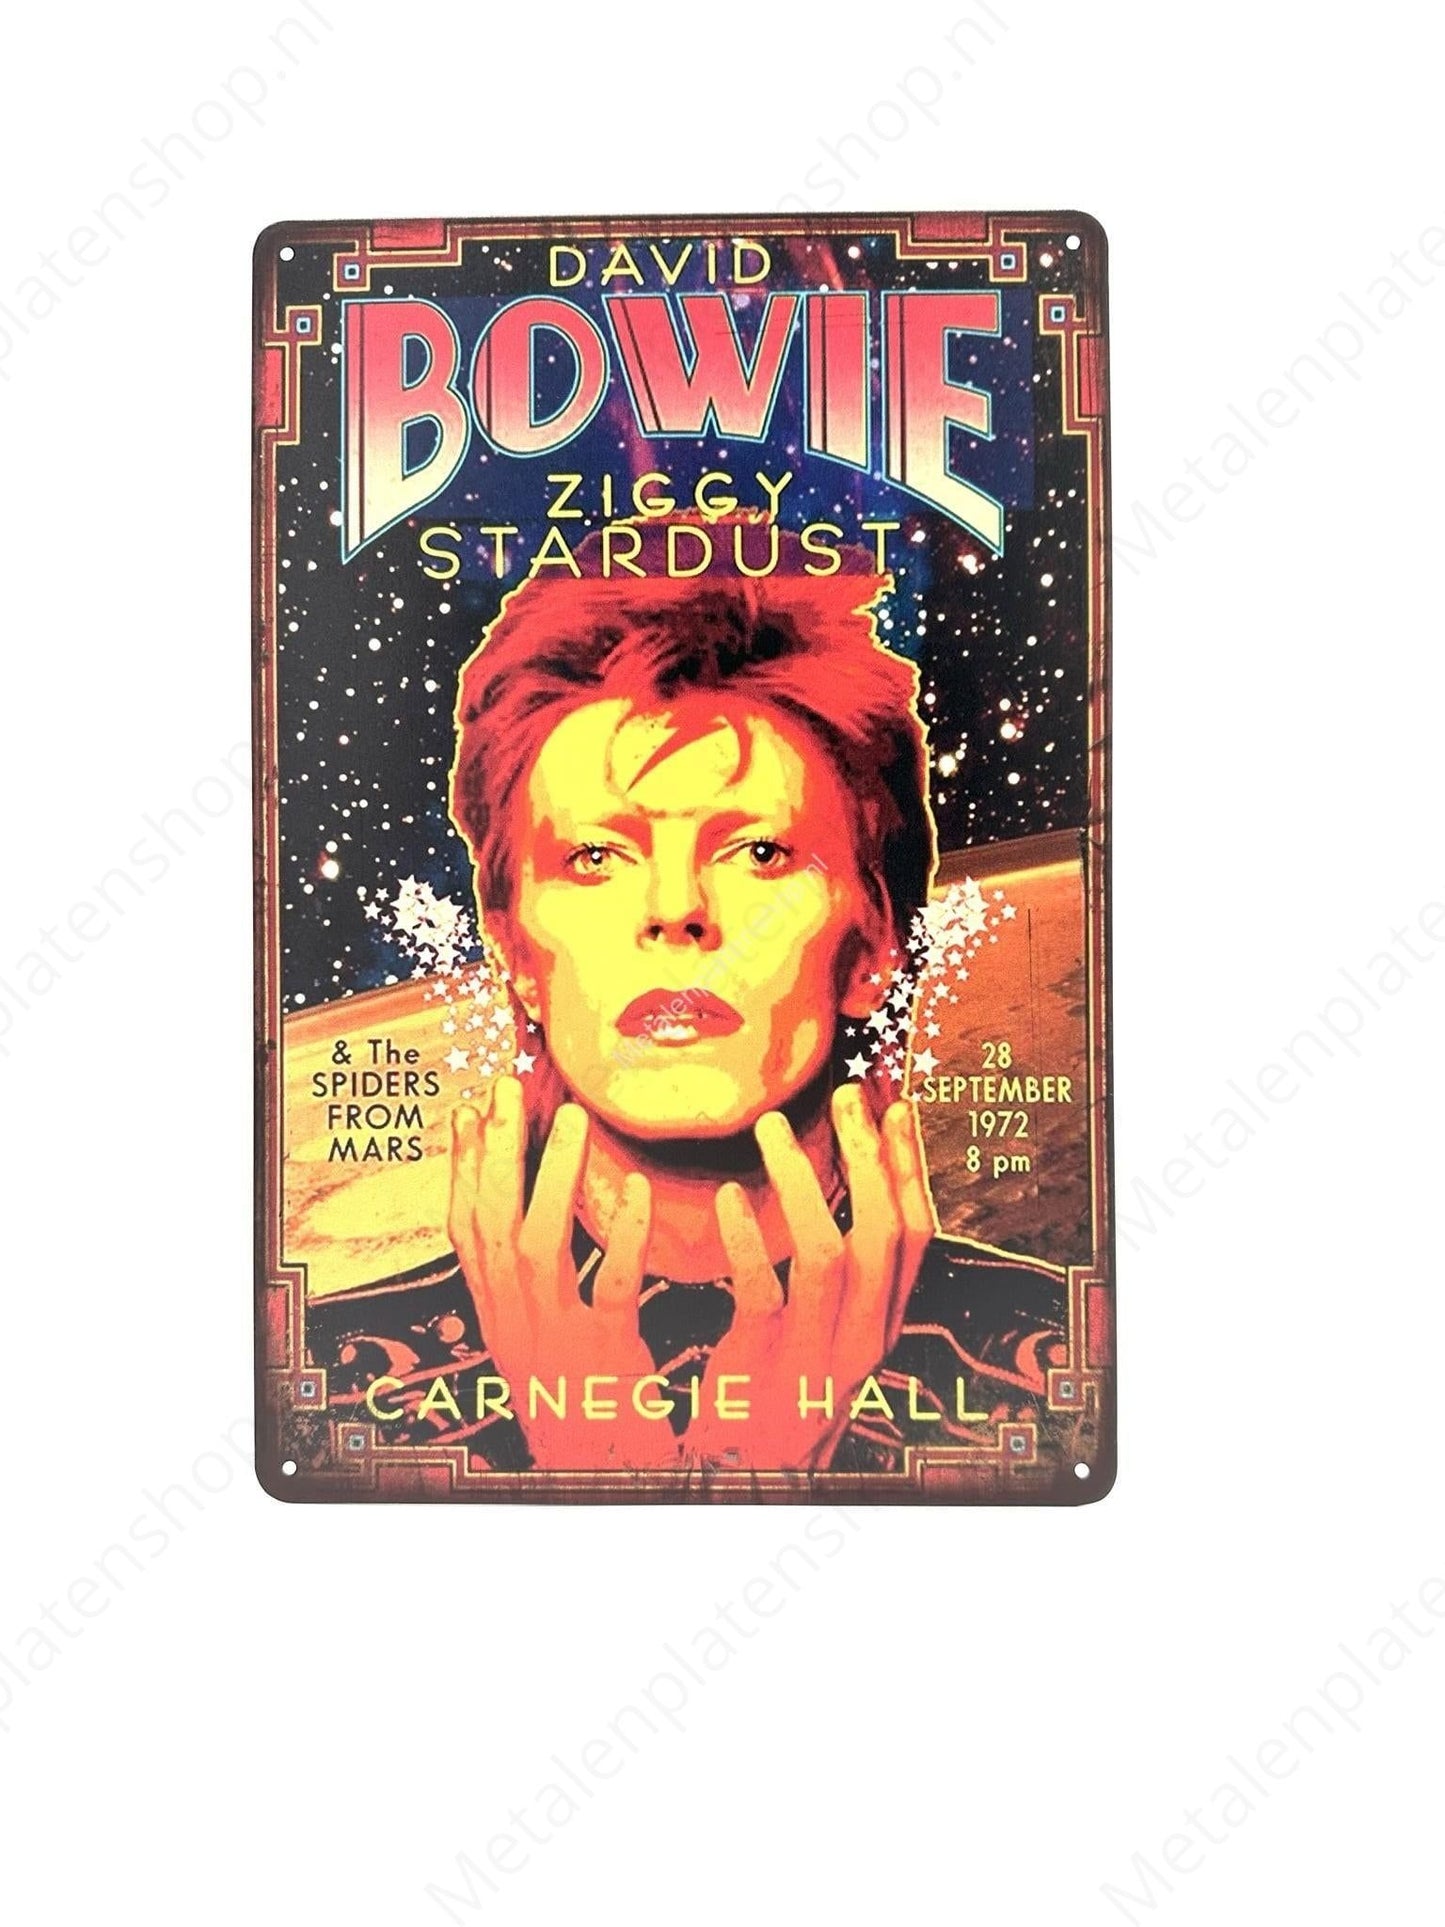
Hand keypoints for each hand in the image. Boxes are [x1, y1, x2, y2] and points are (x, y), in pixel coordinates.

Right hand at [447, 1077, 679, 1471]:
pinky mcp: (603, 1358)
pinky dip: (621, 1234)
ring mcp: (554, 1340)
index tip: (468, 1109)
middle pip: (490, 1223)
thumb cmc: (581, 1412)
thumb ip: (533, 1293)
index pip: (466, 1229)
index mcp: (498, 1317)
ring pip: (537, 1243)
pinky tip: (639, 1191)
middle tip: (506, 1088)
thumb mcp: (540, 1348)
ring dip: (552, 1174)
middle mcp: (514, 1323)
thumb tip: (528, 1238)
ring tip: (572, 1117)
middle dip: (493, 1151)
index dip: (462, 1166)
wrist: (602, 1487)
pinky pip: (609, 1288)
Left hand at [684, 1085, 934, 1471]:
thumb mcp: (827, 1345)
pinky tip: (727, 1198)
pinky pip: (761, 1290)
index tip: (894, 1109)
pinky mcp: (761, 1366)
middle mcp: (861, 1340)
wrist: (741, 1481)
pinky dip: (746, 1236)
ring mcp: (814, 1356)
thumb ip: (841, 1287)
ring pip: (831, 1254)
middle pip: (884, 1234)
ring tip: (771, 1128)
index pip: (915, 1236)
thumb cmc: (775, 1401)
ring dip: (804, 1182)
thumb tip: (842, 1210)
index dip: (908, 1168)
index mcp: (881, 1328)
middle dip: (870, 1158)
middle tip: (846, 1096)